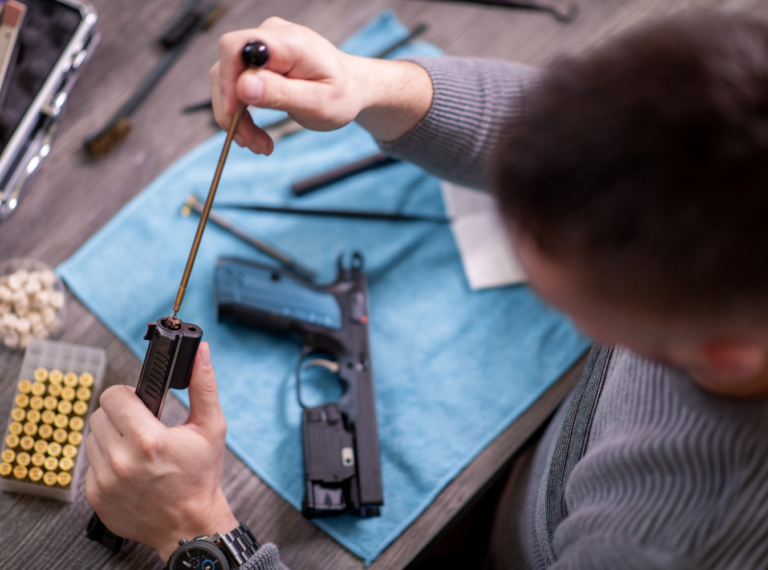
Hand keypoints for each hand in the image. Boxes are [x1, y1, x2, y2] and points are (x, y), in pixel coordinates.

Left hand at [85, 342, 237, 562]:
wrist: (189, 525)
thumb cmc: (201, 476)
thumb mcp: (211, 428)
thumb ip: (204, 386)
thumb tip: (201, 352)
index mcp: (148, 440)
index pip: (113, 396)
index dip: (128, 395)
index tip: (140, 403)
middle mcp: (121, 461)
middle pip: (100, 414)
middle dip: (120, 414)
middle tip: (141, 425)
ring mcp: (105, 481)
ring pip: (92, 438)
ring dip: (111, 437)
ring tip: (136, 447)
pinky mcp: (95, 496)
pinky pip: (90, 464)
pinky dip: (107, 461)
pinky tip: (129, 468)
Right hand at [211, 17, 432, 153]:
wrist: (352, 89)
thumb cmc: (342, 95)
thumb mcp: (317, 103)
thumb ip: (281, 93)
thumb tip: (243, 86)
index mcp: (289, 42)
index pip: (237, 48)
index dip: (227, 81)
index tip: (234, 116)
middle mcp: (271, 36)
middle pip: (227, 65)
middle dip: (231, 108)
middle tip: (247, 142)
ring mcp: (264, 46)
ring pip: (229, 79)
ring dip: (236, 117)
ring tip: (257, 144)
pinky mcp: (259, 61)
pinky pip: (237, 85)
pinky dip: (242, 114)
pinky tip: (257, 135)